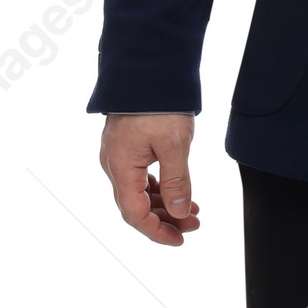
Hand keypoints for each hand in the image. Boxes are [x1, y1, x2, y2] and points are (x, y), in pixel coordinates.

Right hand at [100, 112, 199, 244]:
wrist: (147, 68)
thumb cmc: (157, 102)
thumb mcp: (175, 145)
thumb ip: (177, 182)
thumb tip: (180, 212)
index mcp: (121, 168)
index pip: (135, 215)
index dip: (157, 232)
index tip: (179, 239)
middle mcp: (114, 165)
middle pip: (136, 206)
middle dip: (165, 220)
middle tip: (193, 225)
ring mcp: (119, 155)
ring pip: (139, 192)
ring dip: (164, 204)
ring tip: (191, 210)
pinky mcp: (126, 146)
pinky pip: (140, 177)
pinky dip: (159, 188)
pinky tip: (177, 191)